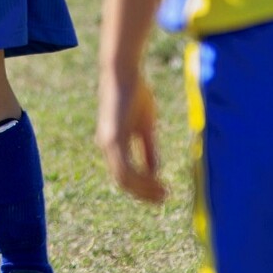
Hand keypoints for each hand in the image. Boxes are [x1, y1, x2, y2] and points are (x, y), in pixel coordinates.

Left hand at [96, 70, 167, 203]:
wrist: (124, 72)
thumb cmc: (135, 93)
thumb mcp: (145, 125)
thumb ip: (148, 148)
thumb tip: (155, 172)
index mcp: (113, 143)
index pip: (125, 175)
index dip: (142, 188)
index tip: (162, 193)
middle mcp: (107, 146)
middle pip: (123, 182)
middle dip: (144, 193)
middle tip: (164, 199)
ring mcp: (108, 143)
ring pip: (124, 179)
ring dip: (145, 189)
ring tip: (164, 193)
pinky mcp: (113, 138)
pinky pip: (126, 167)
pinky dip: (141, 178)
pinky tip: (157, 180)